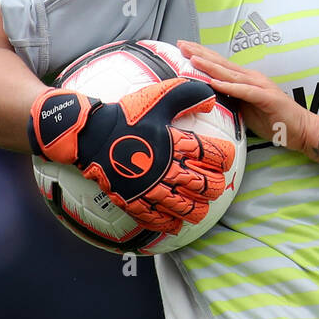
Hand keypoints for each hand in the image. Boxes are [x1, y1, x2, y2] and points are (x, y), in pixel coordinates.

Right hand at [28, 78, 236, 234]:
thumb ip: (187, 95)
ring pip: (184, 206)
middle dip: (215, 186)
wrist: (91, 134)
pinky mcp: (132, 199)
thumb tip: (212, 98)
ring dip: (197, 208)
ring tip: (201, 208)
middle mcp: (166, 168)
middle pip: (203, 185)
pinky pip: (155, 218)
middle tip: (216, 185)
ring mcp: (149, 186)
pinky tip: (176, 224)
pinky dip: (168, 223)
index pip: (212, 154)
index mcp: (176, 143)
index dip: (224, 157)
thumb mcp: (158, 98)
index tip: (227, 158)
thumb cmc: (126, 116)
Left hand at [176, 41, 312, 149]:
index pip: (220, 65)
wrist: (300, 129)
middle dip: (201, 54)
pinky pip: (245, 91)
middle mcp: (252, 79)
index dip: (202, 55)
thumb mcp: (245, 109)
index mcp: (246, 80)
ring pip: (231, 74)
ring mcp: (261, 87)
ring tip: (194, 59)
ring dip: (211, 66)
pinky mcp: (268, 98)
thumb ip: (230, 100)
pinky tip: (216, 82)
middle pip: (222, 64)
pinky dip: (230, 86)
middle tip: (182, 44)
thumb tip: (208, 98)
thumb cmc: (273, 120)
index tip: (183, 48)